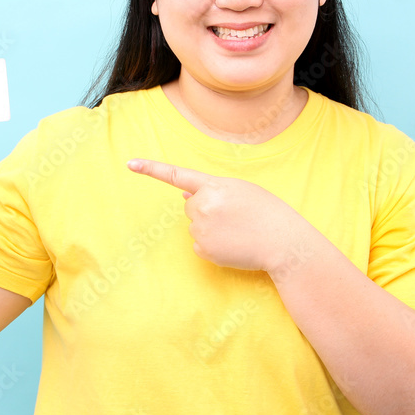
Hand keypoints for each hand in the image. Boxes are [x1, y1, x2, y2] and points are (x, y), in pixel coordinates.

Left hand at [126, 158, 304, 271]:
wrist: (283, 243)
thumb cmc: (266, 212)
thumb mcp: (242, 190)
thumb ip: (212, 190)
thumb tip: (184, 198)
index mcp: (214, 186)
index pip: (177, 175)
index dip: (151, 169)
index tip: (130, 164)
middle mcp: (203, 206)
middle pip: (190, 205)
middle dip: (205, 208)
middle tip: (233, 215)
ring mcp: (201, 230)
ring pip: (195, 225)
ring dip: (211, 226)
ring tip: (237, 230)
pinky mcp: (203, 250)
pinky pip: (200, 244)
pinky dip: (213, 245)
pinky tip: (233, 244)